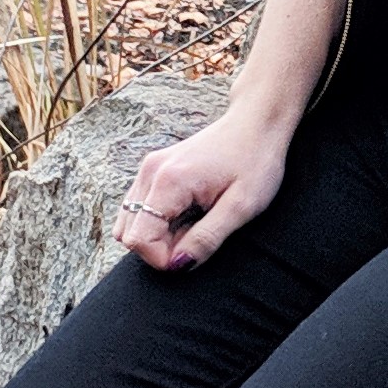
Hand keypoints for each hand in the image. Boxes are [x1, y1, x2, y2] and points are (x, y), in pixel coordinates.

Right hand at [113, 103, 290, 272]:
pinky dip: (158, 221)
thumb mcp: (241, 207)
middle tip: (199, 235)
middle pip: (129, 234)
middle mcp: (150, 172)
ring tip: (195, 223)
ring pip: (131, 223)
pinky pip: (139, 208)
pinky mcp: (154, 170)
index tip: (195, 254)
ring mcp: (149, 169)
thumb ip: (207, 239)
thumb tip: (178, 265)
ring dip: (159, 236)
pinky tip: (188, 214)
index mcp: (169, 182)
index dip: (163, 259)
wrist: (257, 123)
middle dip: (160, 248)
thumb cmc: (256, 161)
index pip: (139, 240)